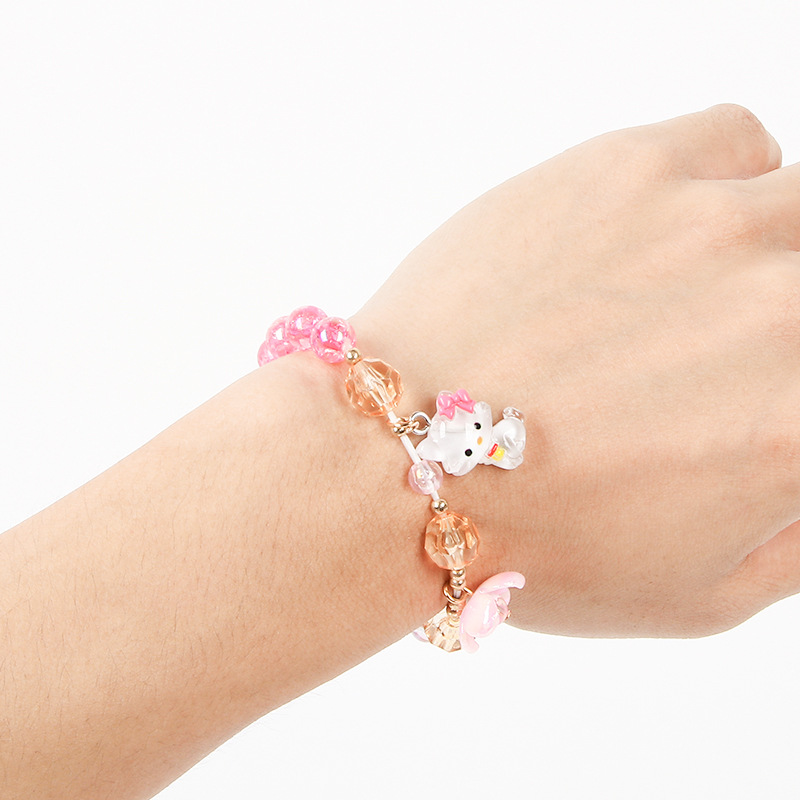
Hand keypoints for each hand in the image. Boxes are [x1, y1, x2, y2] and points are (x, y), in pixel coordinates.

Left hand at [352, 104, 799, 637]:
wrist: (395, 463)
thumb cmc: (527, 541)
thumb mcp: (696, 595)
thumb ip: (796, 534)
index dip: (785, 392)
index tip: (753, 391)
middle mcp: (779, 312)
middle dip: (778, 324)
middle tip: (716, 352)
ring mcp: (705, 226)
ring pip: (794, 205)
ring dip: (768, 248)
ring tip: (692, 293)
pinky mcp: (625, 169)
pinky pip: (731, 139)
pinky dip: (722, 179)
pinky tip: (666, 230)